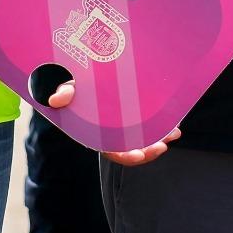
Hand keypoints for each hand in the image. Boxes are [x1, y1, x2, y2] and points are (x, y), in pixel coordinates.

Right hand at [49, 80, 179, 165]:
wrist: (83, 77)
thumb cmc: (76, 85)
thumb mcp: (69, 87)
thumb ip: (65, 93)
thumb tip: (56, 98)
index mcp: (95, 132)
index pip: (111, 150)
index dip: (125, 155)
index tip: (139, 155)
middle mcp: (110, 133)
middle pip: (131, 148)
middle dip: (149, 149)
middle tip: (164, 145)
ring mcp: (123, 125)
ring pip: (143, 138)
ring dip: (159, 138)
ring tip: (175, 132)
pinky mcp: (132, 115)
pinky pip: (148, 125)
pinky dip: (160, 124)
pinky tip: (173, 120)